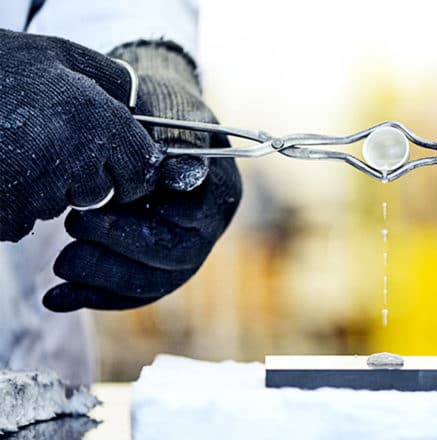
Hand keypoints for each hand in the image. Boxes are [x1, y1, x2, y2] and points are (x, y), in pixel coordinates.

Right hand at [0, 30, 162, 241]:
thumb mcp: (58, 54)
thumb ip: (109, 80)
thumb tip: (138, 106)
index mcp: (96, 120)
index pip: (142, 171)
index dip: (131, 170)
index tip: (115, 163)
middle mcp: (74, 158)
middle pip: (99, 192)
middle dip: (82, 176)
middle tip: (48, 145)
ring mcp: (38, 191)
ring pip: (59, 205)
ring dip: (44, 187)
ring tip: (14, 149)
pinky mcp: (8, 214)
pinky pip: (23, 220)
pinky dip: (13, 202)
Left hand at [42, 41, 241, 311]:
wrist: (144, 115)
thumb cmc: (153, 104)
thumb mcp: (167, 105)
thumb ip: (180, 136)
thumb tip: (189, 173)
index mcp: (220, 188)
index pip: (198, 217)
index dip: (155, 217)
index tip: (113, 201)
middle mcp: (208, 227)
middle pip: (177, 256)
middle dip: (123, 245)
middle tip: (77, 224)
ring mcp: (184, 251)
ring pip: (155, 282)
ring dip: (105, 277)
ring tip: (62, 261)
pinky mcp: (155, 269)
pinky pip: (132, 295)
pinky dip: (93, 297)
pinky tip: (56, 297)